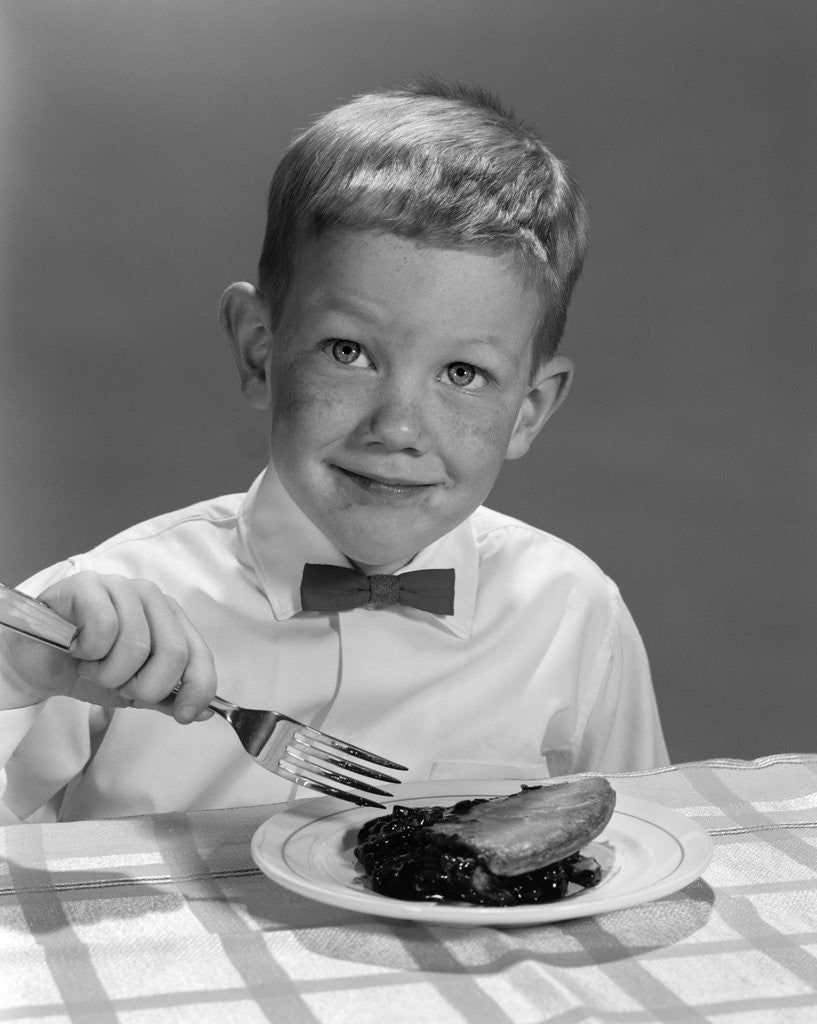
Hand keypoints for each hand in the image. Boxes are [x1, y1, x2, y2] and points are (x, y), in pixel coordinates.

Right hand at [0, 572, 215, 723]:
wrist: (38, 661)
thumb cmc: (89, 668)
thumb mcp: (133, 689)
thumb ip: (167, 697)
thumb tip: (203, 712)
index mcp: (171, 619)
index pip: (200, 654)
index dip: (198, 688)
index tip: (184, 715)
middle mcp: (153, 598)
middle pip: (173, 653)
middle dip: (144, 685)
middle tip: (119, 684)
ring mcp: (121, 587)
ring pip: (137, 645)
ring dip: (110, 673)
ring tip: (93, 666)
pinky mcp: (88, 585)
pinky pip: (105, 628)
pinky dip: (89, 652)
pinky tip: (77, 648)